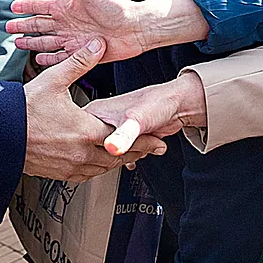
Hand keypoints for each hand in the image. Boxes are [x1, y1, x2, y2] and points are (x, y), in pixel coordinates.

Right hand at [9, 0, 205, 66]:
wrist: (135, 28)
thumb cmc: (114, 6)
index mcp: (66, 6)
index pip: (40, 5)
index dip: (26, 6)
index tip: (12, 7)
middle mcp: (67, 23)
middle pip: (39, 25)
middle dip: (24, 26)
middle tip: (9, 28)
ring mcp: (73, 38)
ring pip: (46, 41)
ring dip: (32, 42)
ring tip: (18, 43)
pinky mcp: (80, 53)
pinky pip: (59, 57)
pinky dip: (48, 59)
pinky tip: (39, 59)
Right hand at [23, 39, 167, 180]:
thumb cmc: (23, 108)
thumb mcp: (54, 80)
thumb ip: (80, 62)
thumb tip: (98, 44)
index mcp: (85, 131)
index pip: (124, 138)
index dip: (144, 140)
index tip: (159, 141)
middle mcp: (81, 153)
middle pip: (117, 157)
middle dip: (136, 153)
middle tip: (151, 150)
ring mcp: (69, 166)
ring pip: (103, 168)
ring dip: (117, 162)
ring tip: (129, 156)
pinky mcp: (57, 173)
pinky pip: (85, 175)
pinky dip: (97, 169)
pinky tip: (98, 163)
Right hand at [87, 72, 207, 155]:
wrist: (176, 107)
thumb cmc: (157, 103)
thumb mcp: (136, 119)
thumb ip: (124, 134)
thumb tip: (112, 148)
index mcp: (94, 112)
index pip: (86, 137)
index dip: (98, 147)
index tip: (114, 147)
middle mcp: (99, 121)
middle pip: (96, 150)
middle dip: (118, 154)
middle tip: (134, 147)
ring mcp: (110, 130)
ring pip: (108, 155)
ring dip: (125, 157)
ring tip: (139, 147)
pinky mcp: (121, 138)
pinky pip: (118, 156)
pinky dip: (129, 159)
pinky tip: (138, 154)